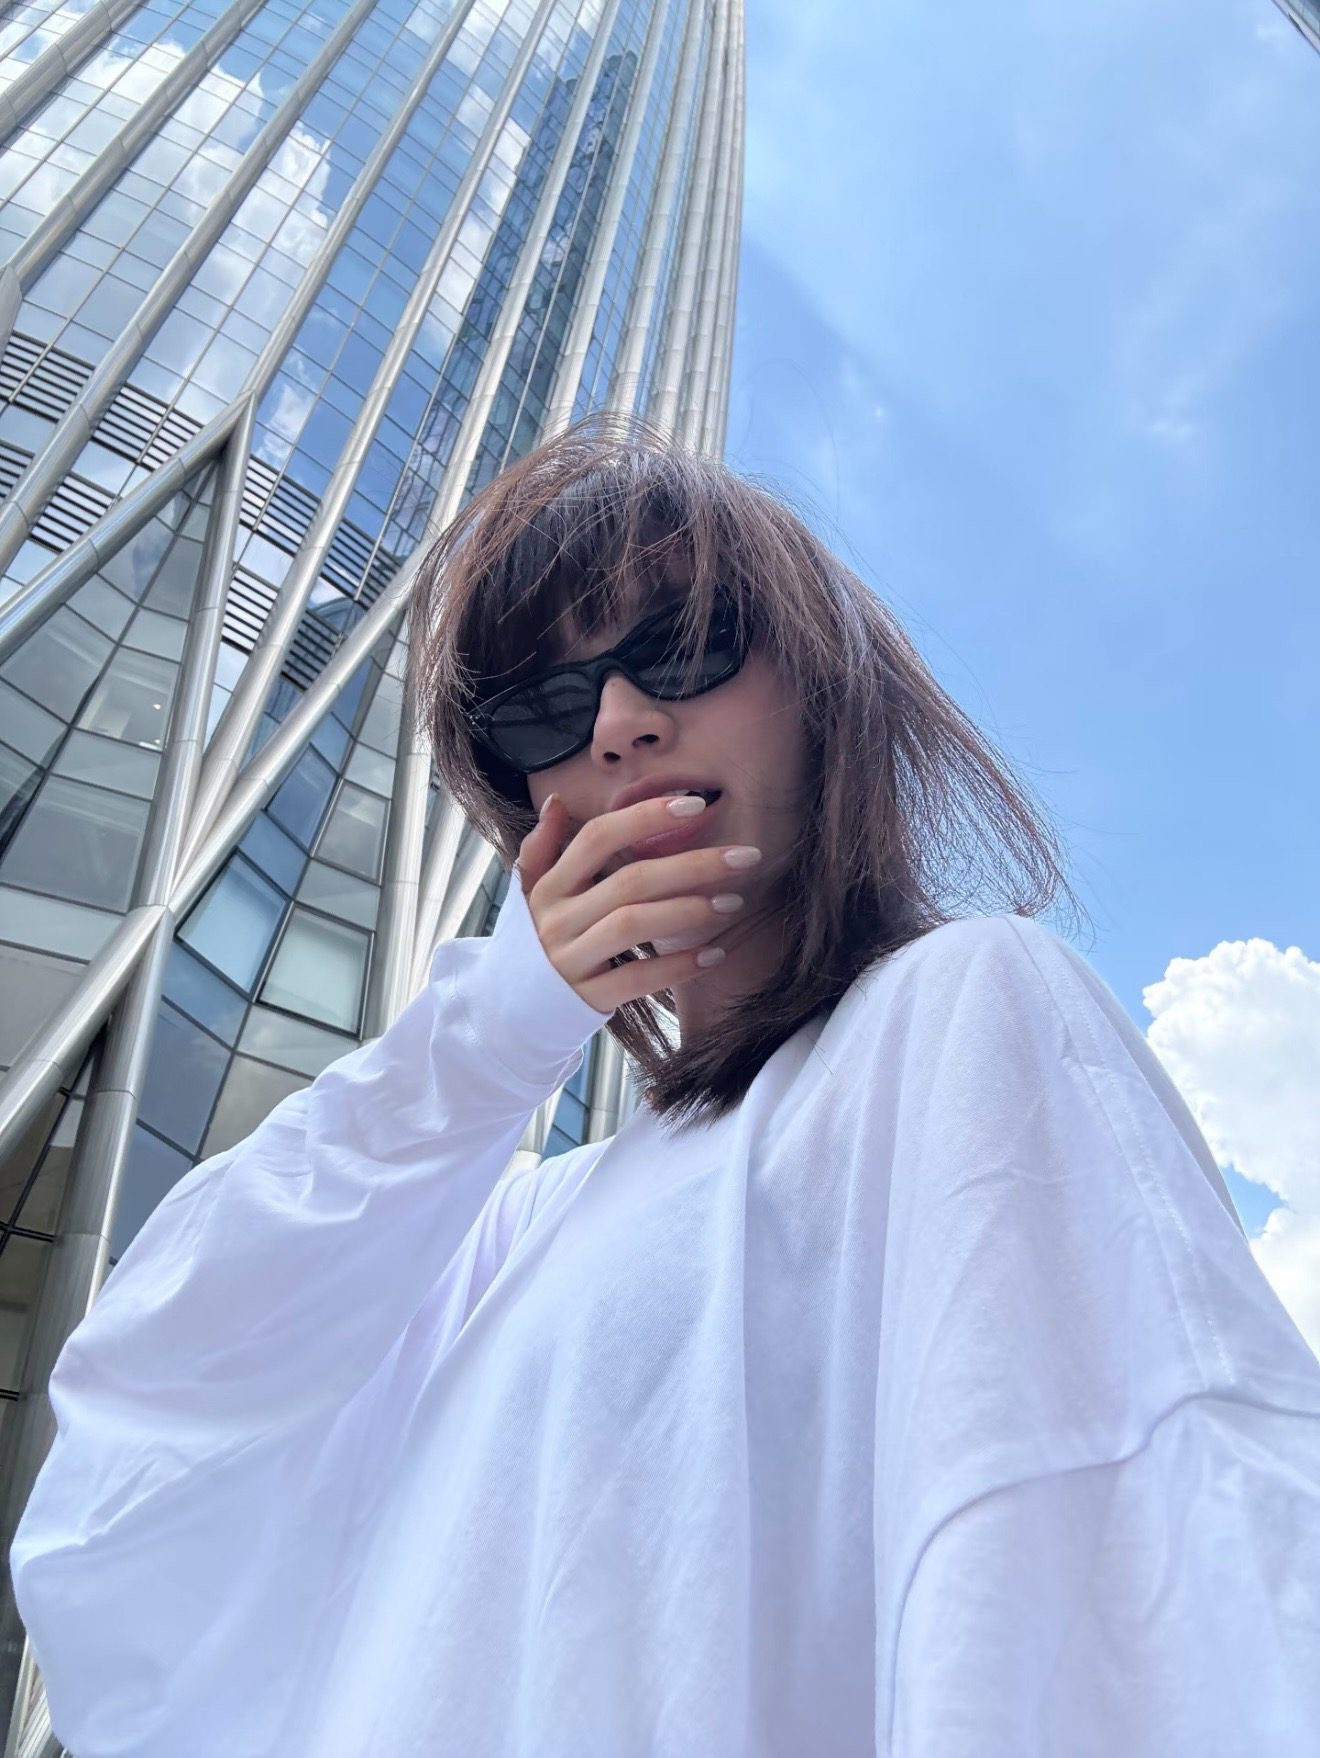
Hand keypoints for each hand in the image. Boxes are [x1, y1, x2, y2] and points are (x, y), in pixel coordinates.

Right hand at [516, 794, 761, 1013]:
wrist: (507, 1013)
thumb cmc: (533, 943)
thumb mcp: (530, 895)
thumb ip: (543, 847)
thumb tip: (556, 801)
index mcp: (549, 886)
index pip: (597, 837)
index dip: (645, 816)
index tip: (695, 805)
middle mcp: (557, 919)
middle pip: (630, 881)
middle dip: (693, 865)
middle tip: (745, 857)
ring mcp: (570, 960)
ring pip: (633, 925)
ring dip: (689, 911)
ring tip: (734, 902)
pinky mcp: (588, 998)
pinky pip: (638, 978)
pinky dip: (678, 966)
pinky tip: (714, 954)